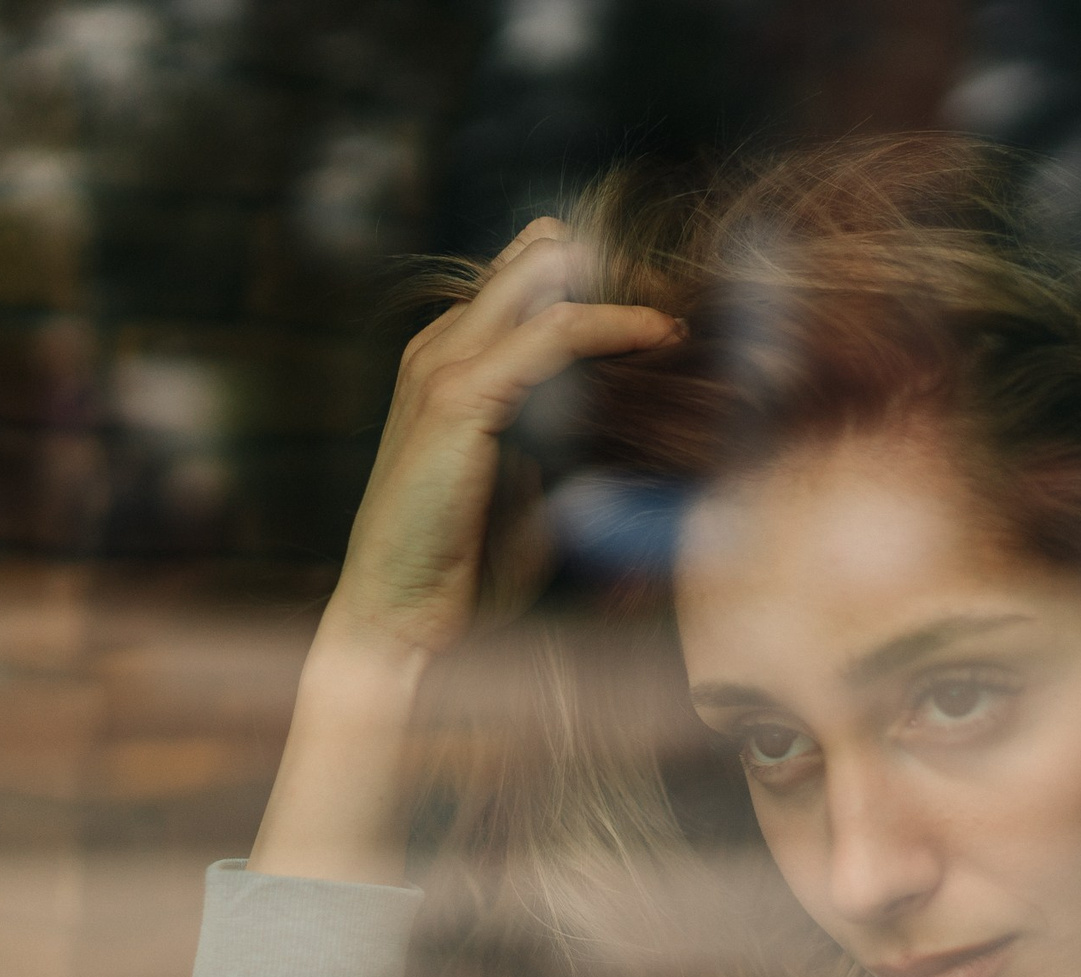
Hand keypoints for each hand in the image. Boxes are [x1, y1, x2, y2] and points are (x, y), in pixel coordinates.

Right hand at [330, 217, 684, 656]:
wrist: (399, 610)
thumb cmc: (460, 560)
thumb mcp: (523, 480)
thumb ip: (557, 437)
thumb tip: (627, 424)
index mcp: (451, 362)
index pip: (528, 285)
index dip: (600, 289)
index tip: (667, 315)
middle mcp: (441, 348)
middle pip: (536, 262)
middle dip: (614, 274)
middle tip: (681, 303)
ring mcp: (442, 366)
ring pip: (544, 281)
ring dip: (621, 293)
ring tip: (680, 317)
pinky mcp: (458, 397)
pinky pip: (552, 335)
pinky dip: (611, 328)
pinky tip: (658, 336)